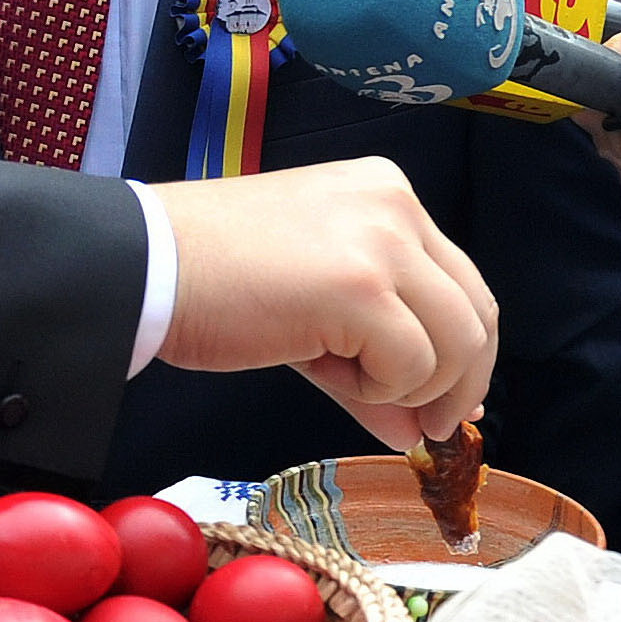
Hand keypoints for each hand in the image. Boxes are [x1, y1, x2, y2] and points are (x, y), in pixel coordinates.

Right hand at [150, 157, 496, 453]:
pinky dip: (373, 390)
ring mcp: (381, 241)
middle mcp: (395, 205)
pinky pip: (410, 366)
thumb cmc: (210, 279)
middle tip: (428, 428)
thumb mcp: (311, 309)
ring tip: (339, 376)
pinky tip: (320, 367)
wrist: (144, 265)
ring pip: (455, 344)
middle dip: (458, 384)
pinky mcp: (361, 286)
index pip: (462, 282)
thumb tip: (416, 428)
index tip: (444, 402)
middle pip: (476, 313)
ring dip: (406, 387)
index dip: (464, 355)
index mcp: (386, 193)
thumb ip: (372, 359)